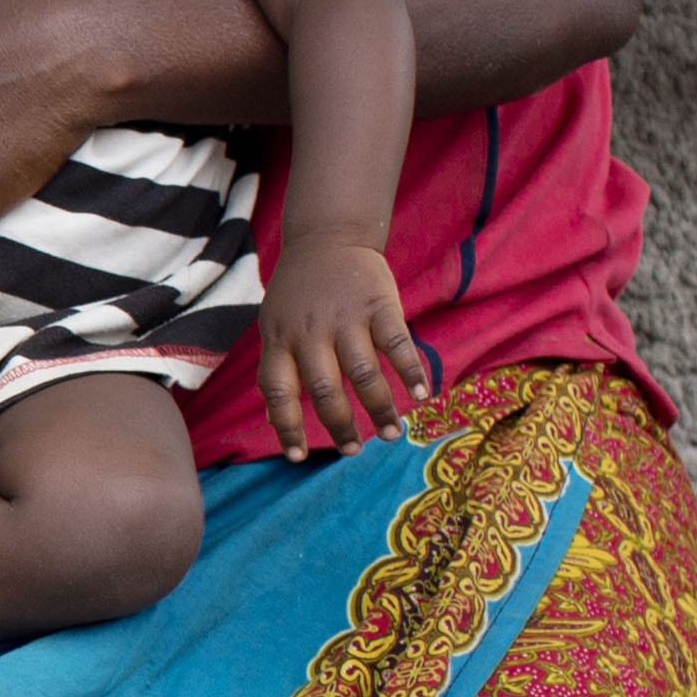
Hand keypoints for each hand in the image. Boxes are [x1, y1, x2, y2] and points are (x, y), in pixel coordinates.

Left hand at [253, 239, 421, 454]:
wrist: (327, 238)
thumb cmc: (297, 295)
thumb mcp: (273, 327)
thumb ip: (278, 370)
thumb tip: (274, 422)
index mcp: (279, 340)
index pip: (277, 391)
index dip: (285, 427)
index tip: (298, 458)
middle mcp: (310, 332)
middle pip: (323, 389)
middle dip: (339, 425)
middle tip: (353, 451)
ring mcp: (346, 318)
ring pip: (363, 373)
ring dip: (379, 408)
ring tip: (391, 434)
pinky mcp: (379, 305)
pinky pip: (397, 343)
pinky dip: (411, 371)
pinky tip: (422, 396)